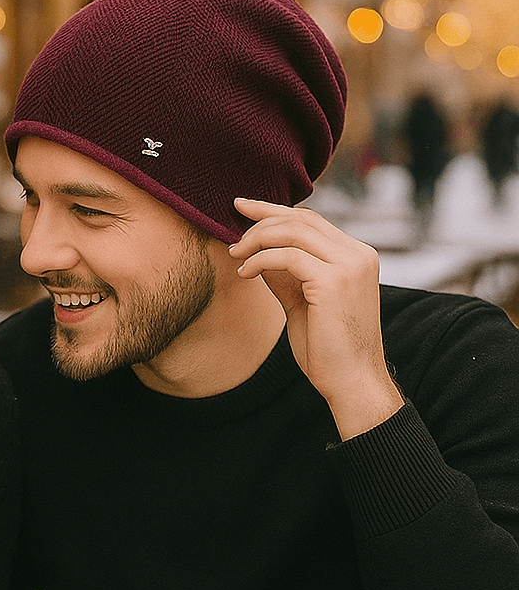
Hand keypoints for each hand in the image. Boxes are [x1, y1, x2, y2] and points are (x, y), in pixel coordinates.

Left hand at [228, 198, 402, 439]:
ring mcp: (349, 266)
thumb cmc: (327, 348)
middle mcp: (358, 254)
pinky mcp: (334, 281)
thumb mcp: (303, 301)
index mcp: (356, 256)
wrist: (351, 381)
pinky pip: (286, 256)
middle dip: (261, 218)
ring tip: (235, 253)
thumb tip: (258, 253)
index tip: (243, 207)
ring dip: (257, 239)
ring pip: (292, 232)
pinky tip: (244, 273)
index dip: (275, 211)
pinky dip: (259, 260)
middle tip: (231, 225)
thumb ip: (286, 274)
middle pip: (301, 219)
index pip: (312, 220)